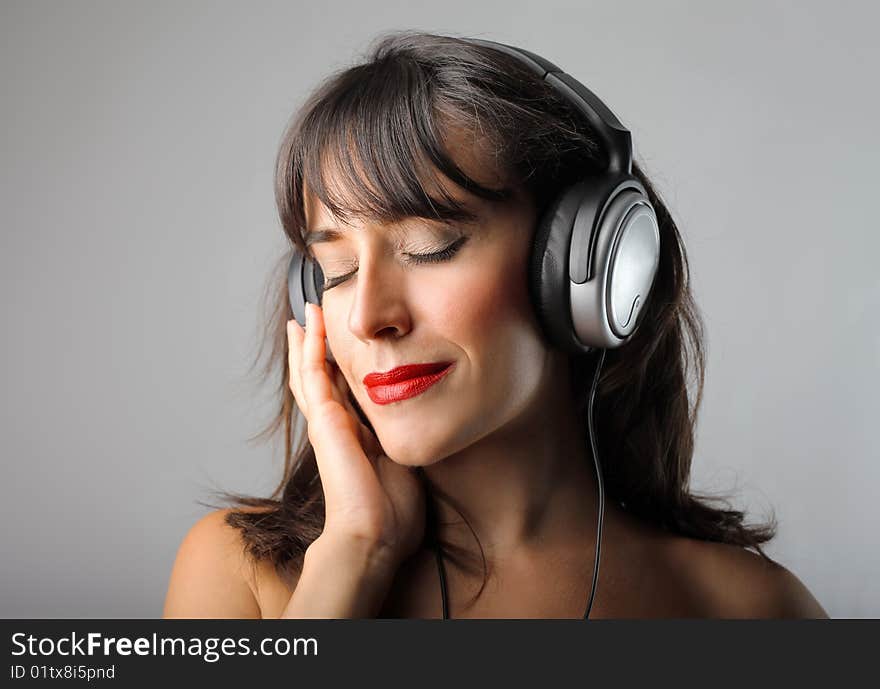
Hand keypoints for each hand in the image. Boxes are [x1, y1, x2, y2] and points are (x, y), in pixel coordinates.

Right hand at [286, 302, 425, 568]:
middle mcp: (335, 427)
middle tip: (312, 319)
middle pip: (319, 378)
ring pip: (310, 372)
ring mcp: (326, 423)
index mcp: (354, 437)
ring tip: (306, 314)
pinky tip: (309, 326)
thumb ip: (405, 445)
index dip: (338, 367)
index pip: (341, 393)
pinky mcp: (324, 421)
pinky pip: (313, 375)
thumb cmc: (393, 513)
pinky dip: (309, 349)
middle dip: (315, 348)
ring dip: (307, 341)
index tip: (340, 345)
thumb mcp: (404, 465)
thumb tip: (422, 430)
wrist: (375, 534)